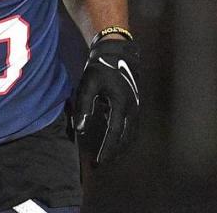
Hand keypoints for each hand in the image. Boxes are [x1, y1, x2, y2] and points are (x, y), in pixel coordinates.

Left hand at [73, 35, 140, 164]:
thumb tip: (80, 128)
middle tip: (102, 163)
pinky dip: (124, 137)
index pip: (115, 134)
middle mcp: (132, 108)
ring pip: (131, 134)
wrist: (117, 53)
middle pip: (126, 138)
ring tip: (109, 156)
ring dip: (121, 147)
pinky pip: (132, 127)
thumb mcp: (88, 84)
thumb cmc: (101, 68)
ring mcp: (136, 107)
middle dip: (114, 152)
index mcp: (121, 104)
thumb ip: (83, 106)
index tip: (99, 161)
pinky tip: (115, 141)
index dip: (107, 149)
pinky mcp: (135, 105)